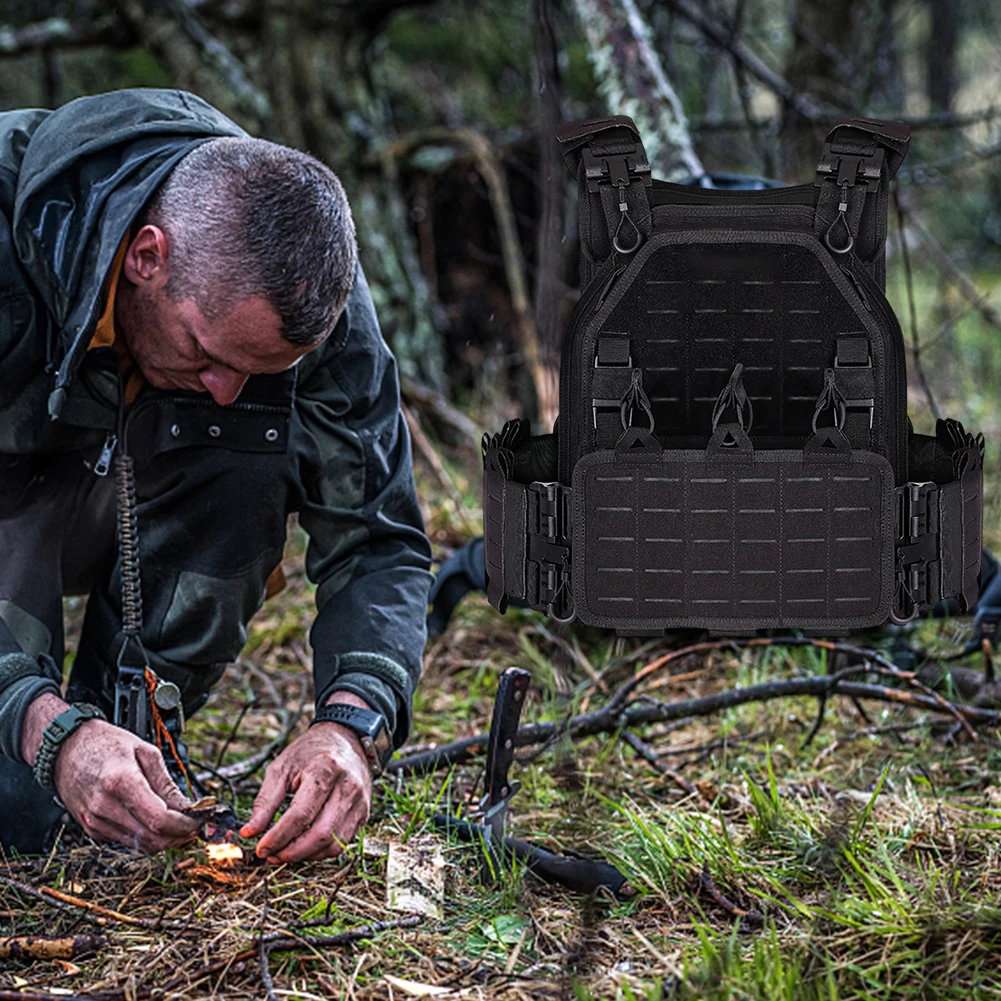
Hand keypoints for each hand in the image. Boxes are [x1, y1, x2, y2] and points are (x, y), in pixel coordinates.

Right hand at [23, 694, 199, 852]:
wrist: (66, 747)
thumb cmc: (105, 744)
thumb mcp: (145, 752)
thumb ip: (167, 783)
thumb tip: (187, 806)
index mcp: (122, 782)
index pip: (159, 819)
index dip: (184, 825)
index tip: (198, 820)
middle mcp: (105, 806)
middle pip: (151, 839)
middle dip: (178, 836)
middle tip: (193, 825)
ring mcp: (95, 820)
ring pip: (139, 845)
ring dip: (163, 839)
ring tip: (177, 822)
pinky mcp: (90, 828)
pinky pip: (124, 841)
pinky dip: (144, 836)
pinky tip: (153, 821)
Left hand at [239, 695, 373, 862]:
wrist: (345, 739)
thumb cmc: (310, 752)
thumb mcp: (282, 768)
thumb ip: (265, 802)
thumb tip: (249, 833)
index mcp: (326, 769)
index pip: (301, 814)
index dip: (279, 836)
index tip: (261, 848)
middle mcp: (348, 786)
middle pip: (320, 834)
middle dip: (292, 852)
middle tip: (271, 855)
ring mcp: (359, 801)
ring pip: (333, 844)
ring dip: (305, 855)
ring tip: (284, 853)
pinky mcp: (364, 813)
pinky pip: (342, 843)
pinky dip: (320, 851)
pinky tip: (303, 847)